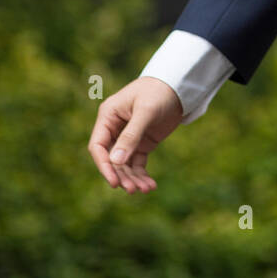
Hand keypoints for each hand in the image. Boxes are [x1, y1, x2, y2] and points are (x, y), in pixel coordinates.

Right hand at [87, 76, 183, 193]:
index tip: (114, 182)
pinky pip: (137, 163)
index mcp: (108, 116)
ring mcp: (128, 137)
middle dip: (121, 176)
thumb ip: (131, 135)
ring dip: (132, 178)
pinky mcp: (142, 143)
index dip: (104, 166)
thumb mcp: (146, 112)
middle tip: (132, 190)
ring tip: (146, 189)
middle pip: (111, 159)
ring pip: (125, 164)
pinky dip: (142, 175)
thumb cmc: (159, 92)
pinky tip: (150, 185)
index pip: (98, 146)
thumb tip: (115, 161)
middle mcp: (114, 129)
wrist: (178, 87)